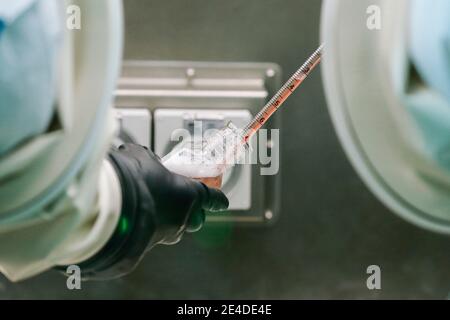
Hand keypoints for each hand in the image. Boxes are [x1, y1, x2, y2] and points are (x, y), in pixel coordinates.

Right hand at [76, 144, 228, 279]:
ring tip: (151, 208)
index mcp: (190, 195)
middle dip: (191, 213)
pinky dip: (146, 228)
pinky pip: (151, 237)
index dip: (217, 199)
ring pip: (173, 230)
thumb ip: (151, 161)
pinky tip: (133, 218)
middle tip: (180, 202)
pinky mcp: (145, 248)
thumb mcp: (143, 157)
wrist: (112, 207)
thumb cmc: (134, 178)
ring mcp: (165, 235)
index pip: (212, 198)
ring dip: (167, 220)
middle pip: (195, 220)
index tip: (222, 202)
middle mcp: (182, 219)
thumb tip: (146, 161)